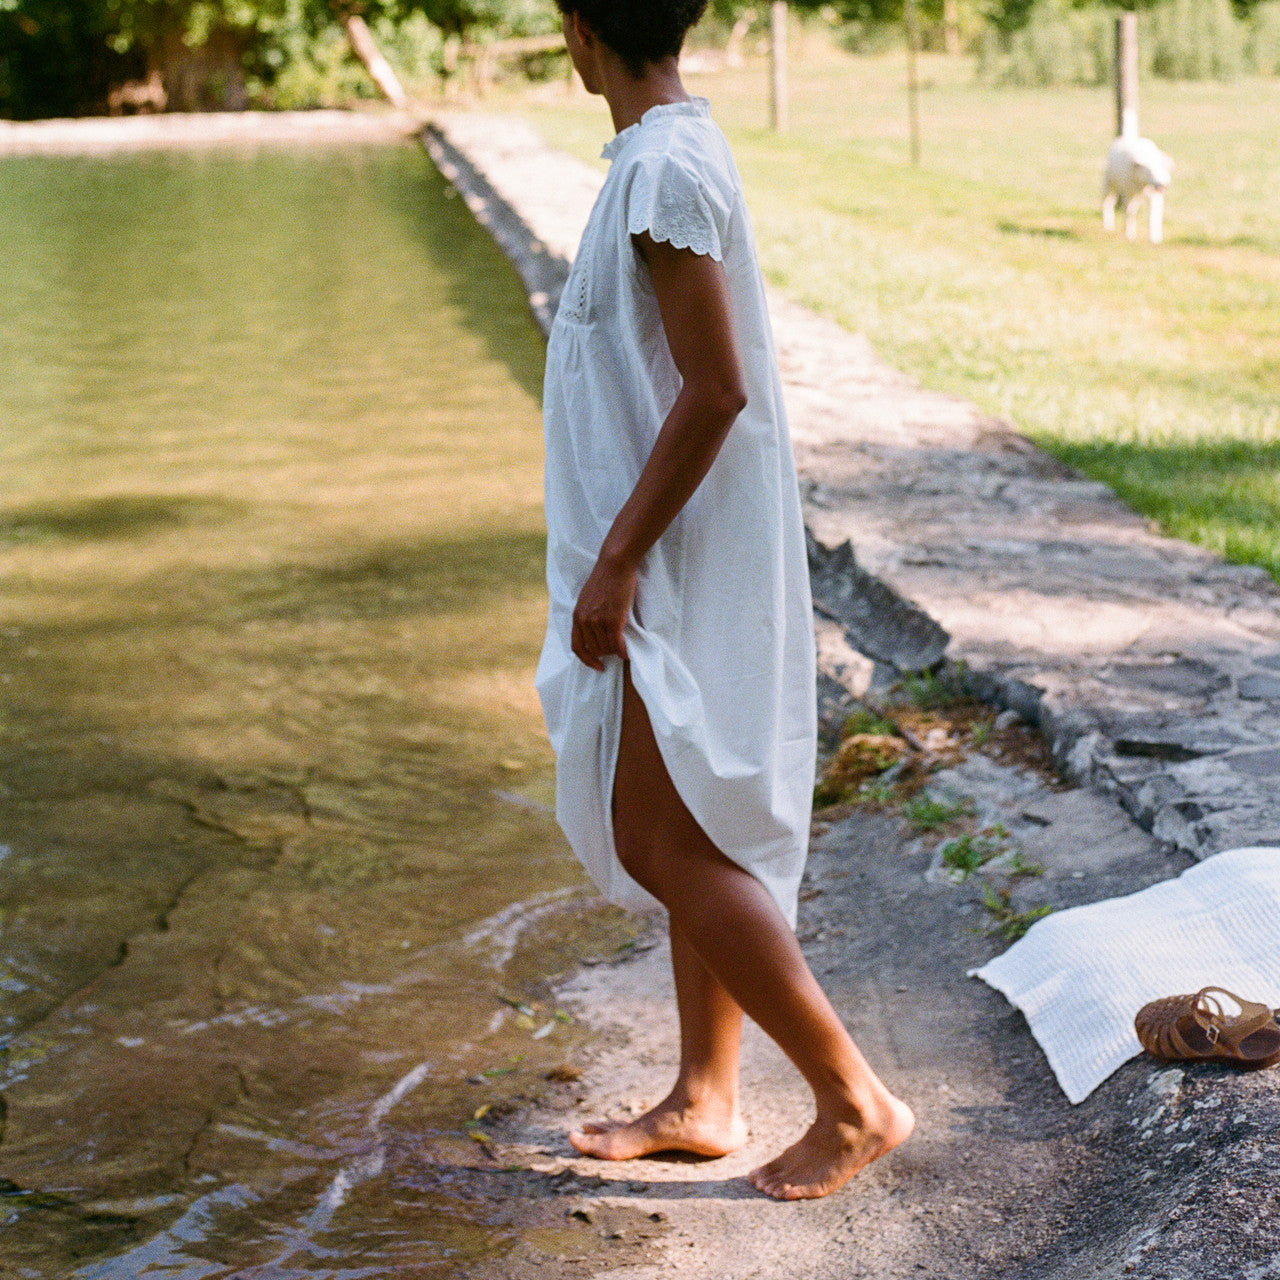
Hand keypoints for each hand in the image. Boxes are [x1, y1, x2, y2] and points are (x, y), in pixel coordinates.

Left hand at [571, 552, 635, 671]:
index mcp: (576, 616)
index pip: (577, 647)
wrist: (614, 565)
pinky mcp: (613, 620)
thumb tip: (593, 631)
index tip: (597, 665)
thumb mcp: (587, 599)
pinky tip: (627, 653)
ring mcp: (598, 621)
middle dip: (606, 653)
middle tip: (615, 649)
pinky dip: (623, 651)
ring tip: (622, 646)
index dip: (587, 660)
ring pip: (607, 648)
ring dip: (615, 651)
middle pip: (595, 649)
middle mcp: (585, 621)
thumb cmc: (604, 579)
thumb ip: (587, 615)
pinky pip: (617, 644)